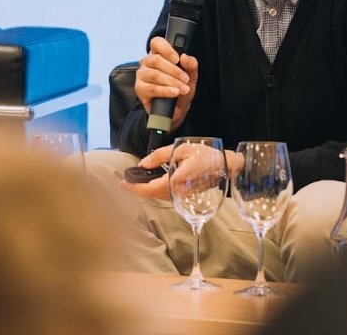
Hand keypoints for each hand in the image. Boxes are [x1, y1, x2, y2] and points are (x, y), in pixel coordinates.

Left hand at [119, 144, 241, 200]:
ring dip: (145, 191)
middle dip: (137, 190)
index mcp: (174, 181)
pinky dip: (155, 191)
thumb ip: (160, 156)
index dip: (133, 188)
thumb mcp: (181, 149)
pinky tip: (152, 182)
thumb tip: (143, 163)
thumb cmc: (205, 155)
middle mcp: (177, 193)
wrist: (226, 167)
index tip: (121, 183)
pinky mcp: (186, 197)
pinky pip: (166, 196)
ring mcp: (182, 197)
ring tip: (136, 181)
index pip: (148, 189)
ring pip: (158, 197)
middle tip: (126, 181)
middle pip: (151, 196)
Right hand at [135, 36, 199, 131]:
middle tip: (185, 79)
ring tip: (183, 89)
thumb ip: (191, 65)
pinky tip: (174, 92)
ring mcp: (141, 75)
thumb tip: (185, 57)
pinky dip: (165, 91)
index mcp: (158, 53)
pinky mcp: (139, 88)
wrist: (176, 109)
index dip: (166, 49)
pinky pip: (151, 88)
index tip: (177, 58)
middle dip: (174, 70)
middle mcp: (147, 62)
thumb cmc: (181, 87)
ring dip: (171, 81)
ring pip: (154, 74)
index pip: (156, 42)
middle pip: (156, 59)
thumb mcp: (191, 75)